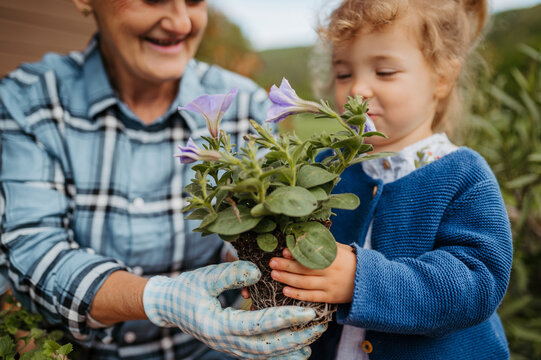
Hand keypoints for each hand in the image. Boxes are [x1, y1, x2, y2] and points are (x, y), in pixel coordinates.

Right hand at [143, 261, 325, 358]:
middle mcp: (226, 342)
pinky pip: (259, 353)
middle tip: (319, 326)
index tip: (307, 312)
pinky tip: (296, 351)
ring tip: (313, 340)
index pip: (259, 326)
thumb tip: (257, 273)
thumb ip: (230, 275)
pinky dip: (278, 354)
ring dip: (290, 348)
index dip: (285, 319)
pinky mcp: (232, 344)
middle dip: (295, 338)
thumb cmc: (186, 289)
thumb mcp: (206, 277)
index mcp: (219, 326)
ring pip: (265, 354)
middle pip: (267, 346)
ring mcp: (229, 347)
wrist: (168, 305)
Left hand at [269, 243, 356, 303]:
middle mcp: (331, 271)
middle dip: (286, 266)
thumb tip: (304, 235)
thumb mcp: (342, 249)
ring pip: (305, 283)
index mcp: (334, 257)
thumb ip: (325, 244)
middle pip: (305, 269)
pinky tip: (285, 290)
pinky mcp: (330, 297)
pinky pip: (311, 296)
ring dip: (288, 279)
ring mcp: (330, 285)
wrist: (370, 282)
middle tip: (272, 263)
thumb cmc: (351, 261)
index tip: (284, 251)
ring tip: (274, 274)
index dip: (297, 253)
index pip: (312, 255)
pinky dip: (298, 294)